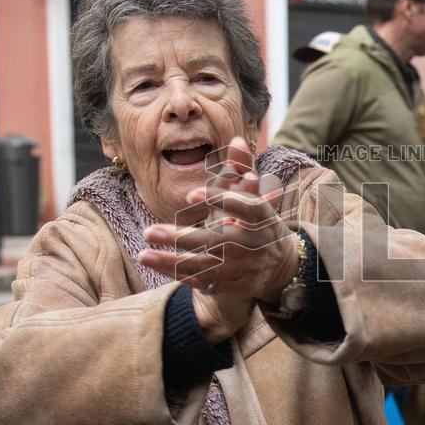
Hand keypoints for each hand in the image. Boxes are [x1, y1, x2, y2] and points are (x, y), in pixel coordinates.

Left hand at [138, 137, 300, 331]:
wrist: (280, 269)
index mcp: (261, 218)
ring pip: (203, 265)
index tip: (191, 194)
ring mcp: (238, 267)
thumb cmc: (258, 224)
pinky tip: (154, 262)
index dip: (220, 200)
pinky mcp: (228, 284)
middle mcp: (250, 244)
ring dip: (171, 261)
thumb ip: (243, 170)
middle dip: (182, 238)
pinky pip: (199, 280)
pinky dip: (176, 272)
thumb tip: (237, 140)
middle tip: (149, 231)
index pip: (244, 207)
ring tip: (143, 253)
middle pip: (216, 242)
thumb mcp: (255, 198)